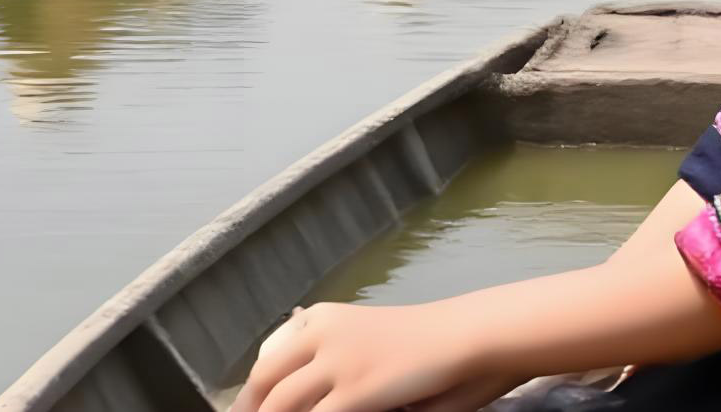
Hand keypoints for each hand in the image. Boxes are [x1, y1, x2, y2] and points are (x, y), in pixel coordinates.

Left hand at [234, 301, 494, 411]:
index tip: (248, 410)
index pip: (270, 359)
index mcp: (323, 319)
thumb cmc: (433, 347)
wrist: (472, 336)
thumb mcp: (372, 345)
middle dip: (249, 410)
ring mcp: (336, 362)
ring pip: (281, 404)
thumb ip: (338, 368)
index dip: (252, 392)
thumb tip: (312, 398)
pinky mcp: (355, 391)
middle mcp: (320, 333)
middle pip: (265, 381)